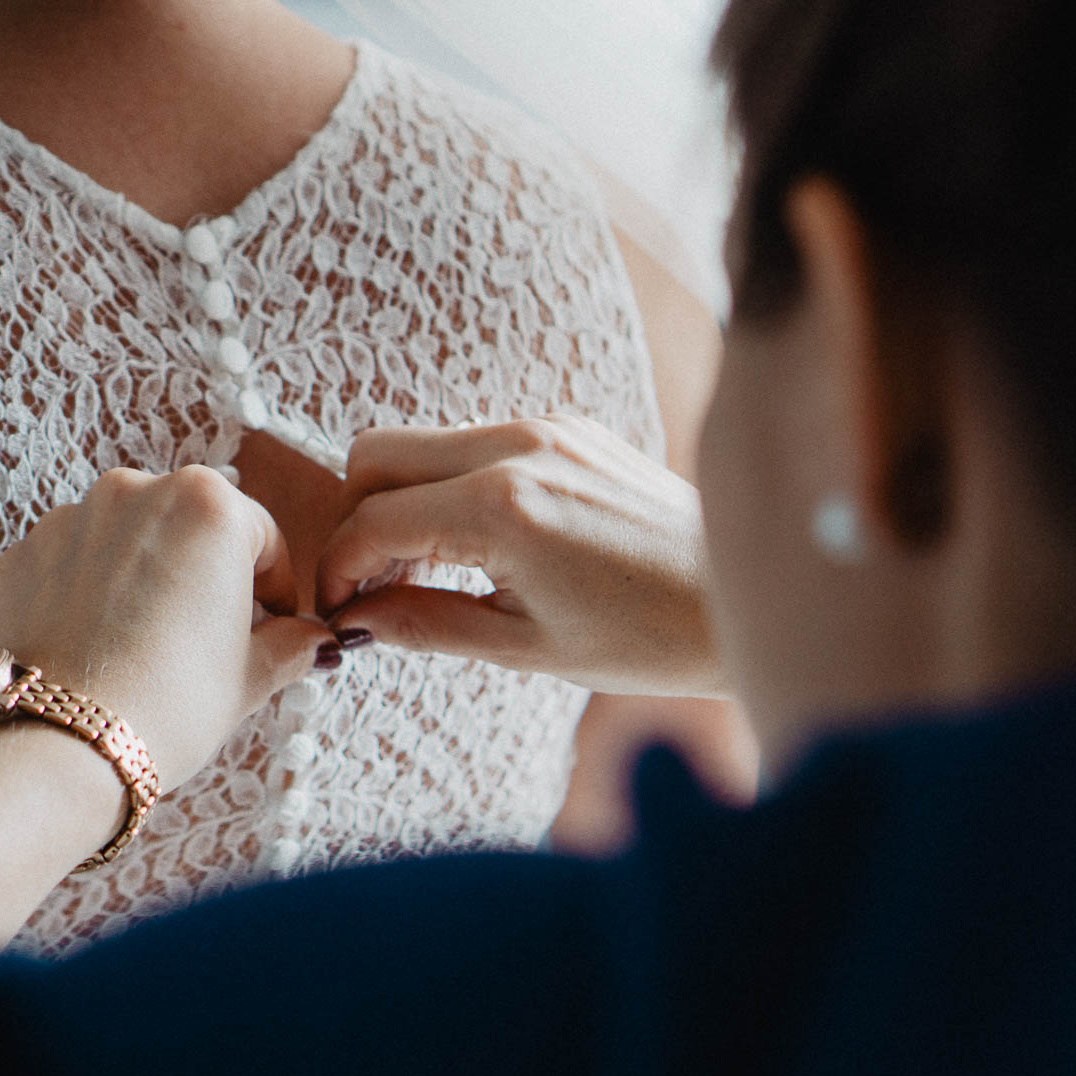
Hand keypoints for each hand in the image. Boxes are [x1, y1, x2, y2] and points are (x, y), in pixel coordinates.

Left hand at [0, 467, 337, 788]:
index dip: (276, 586)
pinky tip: (103, 644)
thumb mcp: (251, 677)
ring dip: (149, 577)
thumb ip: (292, 644)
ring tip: (151, 643)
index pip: (263, 536)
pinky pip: (76, 562)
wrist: (60, 747)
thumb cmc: (167, 705)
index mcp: (209, 505)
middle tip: (214, 637)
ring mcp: (72, 519)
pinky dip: (93, 592)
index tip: (276, 624)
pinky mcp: (25, 553)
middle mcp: (136, 491)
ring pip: (130, 540)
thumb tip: (313, 640)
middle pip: (193, 526)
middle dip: (208, 574)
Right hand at [316, 417, 726, 697]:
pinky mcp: (570, 427)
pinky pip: (477, 440)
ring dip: (404, 498)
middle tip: (376, 581)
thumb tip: (356, 619)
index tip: (338, 608)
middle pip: (378, 453)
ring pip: (425, 441)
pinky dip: (453, 483)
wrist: (737, 601)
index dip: (339, 568)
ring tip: (430, 570)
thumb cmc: (645, 638)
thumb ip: (424, 624)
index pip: (373, 519)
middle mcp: (519, 448)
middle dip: (357, 516)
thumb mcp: (522, 648)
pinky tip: (479, 543)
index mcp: (504, 509)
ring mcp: (547, 428)